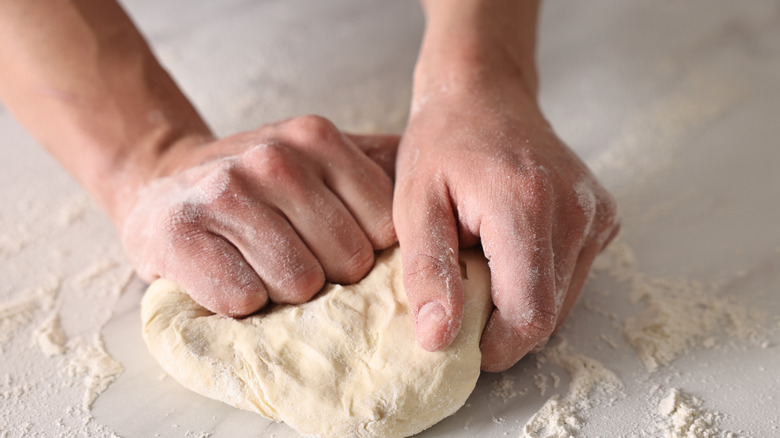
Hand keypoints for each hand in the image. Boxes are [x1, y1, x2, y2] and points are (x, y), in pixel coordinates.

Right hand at [120, 115, 398, 315]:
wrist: (160, 183)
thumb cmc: (253, 187)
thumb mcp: (316, 158)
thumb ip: (377, 168)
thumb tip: (445, 199)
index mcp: (317, 138)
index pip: (386, 228)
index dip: (364, 251)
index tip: (334, 247)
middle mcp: (274, 158)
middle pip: (348, 262)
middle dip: (325, 275)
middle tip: (290, 257)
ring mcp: (225, 191)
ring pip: (298, 285)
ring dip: (280, 292)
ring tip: (257, 264)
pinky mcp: (180, 232)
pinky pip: (244, 299)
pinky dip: (240, 303)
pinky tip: (226, 274)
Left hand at [394, 78, 618, 371]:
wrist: (484, 92)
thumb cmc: (442, 143)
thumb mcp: (414, 204)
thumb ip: (427, 272)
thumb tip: (439, 340)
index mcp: (527, 206)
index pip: (530, 314)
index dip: (496, 346)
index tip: (461, 341)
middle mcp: (576, 211)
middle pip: (549, 314)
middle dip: (503, 325)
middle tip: (462, 295)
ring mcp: (597, 213)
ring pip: (563, 300)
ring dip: (520, 302)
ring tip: (483, 265)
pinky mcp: (603, 216)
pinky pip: (572, 275)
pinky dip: (538, 279)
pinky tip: (508, 250)